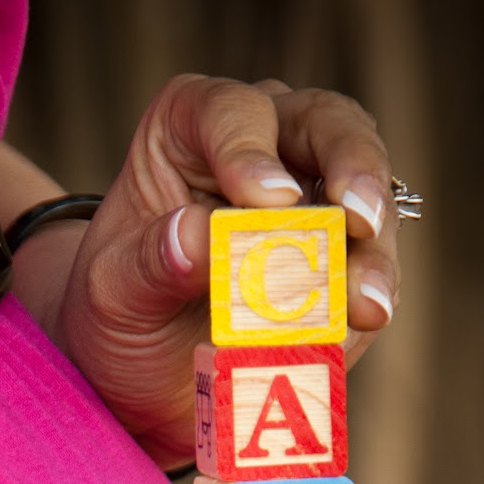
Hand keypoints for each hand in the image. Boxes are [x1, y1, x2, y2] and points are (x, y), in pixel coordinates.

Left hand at [55, 75, 399, 465]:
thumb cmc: (121, 311)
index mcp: (193, 125)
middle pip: (329, 126)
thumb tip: (196, 237)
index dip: (251, 150)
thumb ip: (148, 263)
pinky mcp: (345, 262)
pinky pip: (371, 271)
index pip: (232, 112)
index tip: (266, 200)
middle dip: (353, 167)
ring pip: (367, 200)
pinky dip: (369, 297)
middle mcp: (268, 143)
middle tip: (357, 215)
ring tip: (366, 301)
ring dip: (371, 251)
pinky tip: (361, 323)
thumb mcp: (112, 291)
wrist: (144, 371)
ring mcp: (317, 200)